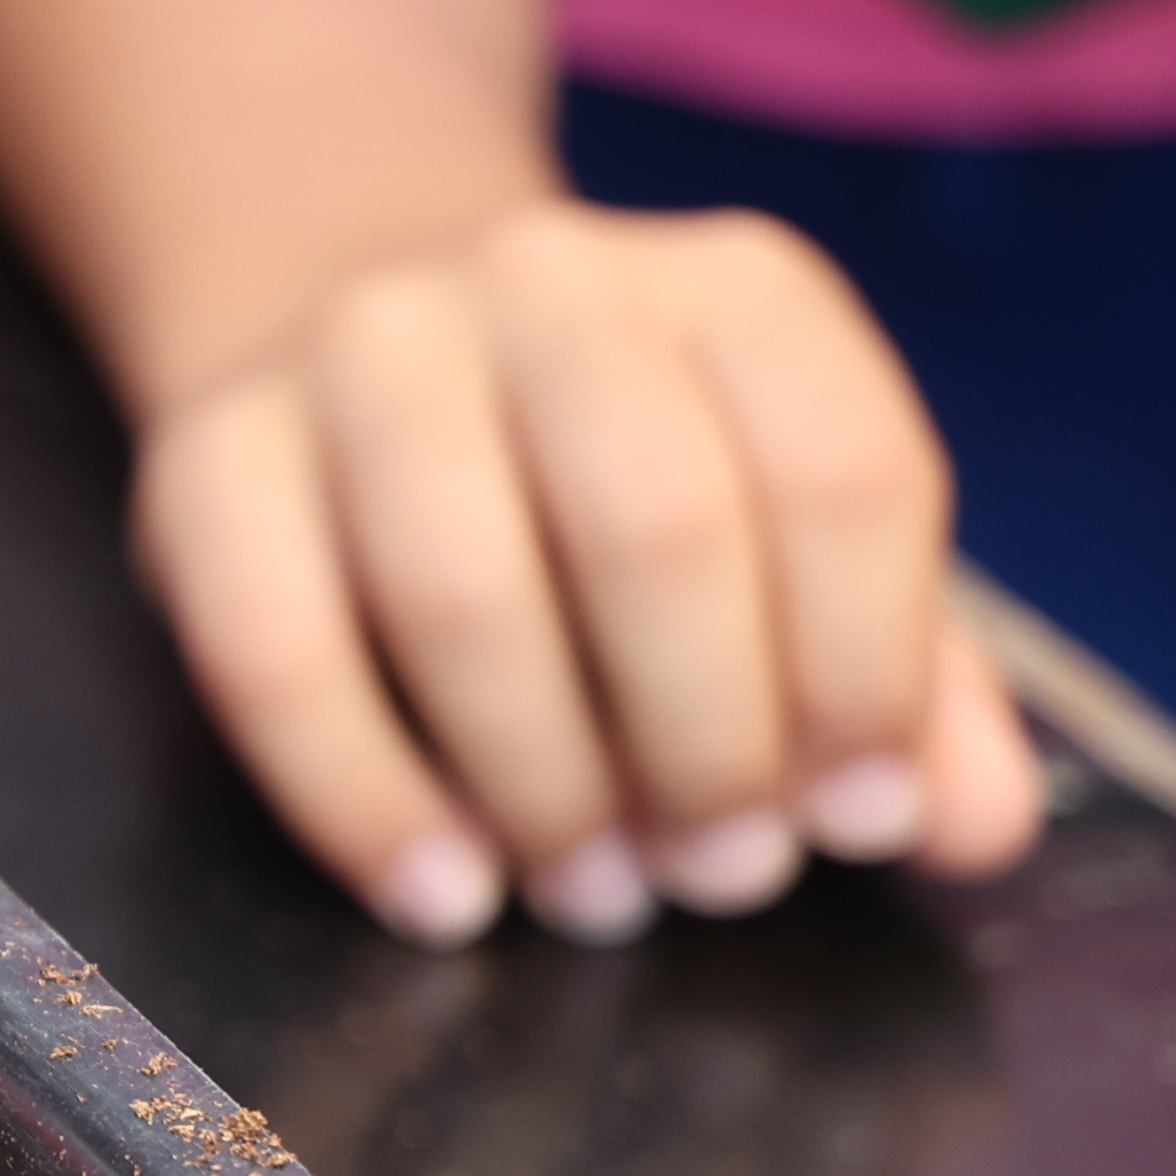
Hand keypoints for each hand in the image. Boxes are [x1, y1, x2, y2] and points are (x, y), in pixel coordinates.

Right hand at [129, 199, 1041, 943]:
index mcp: (735, 287)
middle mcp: (546, 281)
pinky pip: (271, 651)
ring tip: (589, 893)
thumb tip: (970, 825)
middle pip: (655, 529)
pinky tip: (440, 894)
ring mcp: (359, 355)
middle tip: (716, 875)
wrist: (356, 341)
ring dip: (543, 788)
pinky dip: (362, 802)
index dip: (867, 676)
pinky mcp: (205, 452)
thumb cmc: (610, 485)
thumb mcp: (783, 539)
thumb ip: (900, 676)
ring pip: (458, 593)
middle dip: (707, 747)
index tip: (855, 820)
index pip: (842, 472)